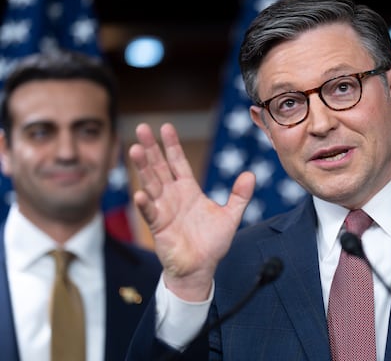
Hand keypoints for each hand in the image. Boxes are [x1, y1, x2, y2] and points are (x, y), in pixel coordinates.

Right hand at [129, 122, 254, 300]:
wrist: (201, 269)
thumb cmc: (212, 243)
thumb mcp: (231, 216)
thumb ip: (240, 196)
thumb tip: (251, 175)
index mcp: (189, 190)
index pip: (178, 162)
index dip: (171, 145)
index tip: (166, 127)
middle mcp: (173, 196)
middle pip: (160, 167)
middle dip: (151, 148)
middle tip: (142, 128)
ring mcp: (164, 210)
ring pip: (151, 184)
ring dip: (143, 168)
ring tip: (135, 149)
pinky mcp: (159, 227)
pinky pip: (150, 213)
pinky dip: (145, 204)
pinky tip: (139, 194)